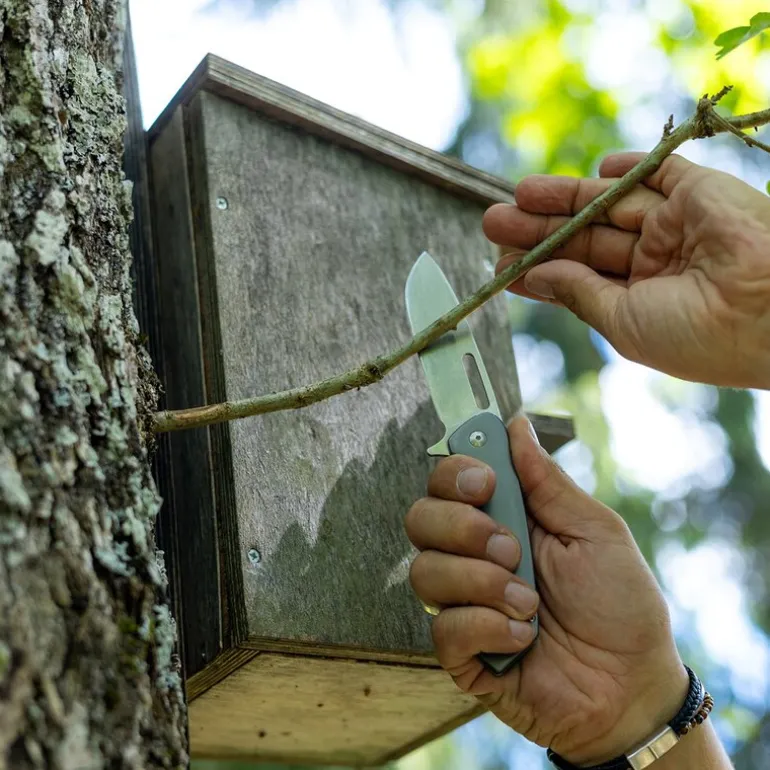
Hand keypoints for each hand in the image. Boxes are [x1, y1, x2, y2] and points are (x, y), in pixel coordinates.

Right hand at [405, 415, 687, 763]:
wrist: (632, 687)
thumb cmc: (621, 604)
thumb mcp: (594, 531)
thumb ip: (547, 482)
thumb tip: (515, 425)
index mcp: (502, 519)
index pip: (446, 481)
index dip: (453, 473)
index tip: (485, 484)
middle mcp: (472, 557)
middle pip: (420, 518)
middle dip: (462, 529)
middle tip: (512, 549)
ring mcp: (464, 604)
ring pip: (424, 573)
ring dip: (481, 584)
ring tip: (528, 604)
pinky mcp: (461, 653)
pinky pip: (443, 630)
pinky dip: (486, 628)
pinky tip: (523, 638)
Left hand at [483, 153, 769, 388]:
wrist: (769, 312)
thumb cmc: (694, 334)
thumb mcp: (621, 321)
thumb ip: (578, 293)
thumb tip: (534, 275)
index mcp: (642, 300)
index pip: (578, 276)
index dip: (539, 267)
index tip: (498, 264)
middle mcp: (658, 262)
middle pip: (586, 237)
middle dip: (539, 229)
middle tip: (492, 221)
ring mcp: (680, 226)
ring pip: (610, 204)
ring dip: (565, 197)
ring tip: (518, 194)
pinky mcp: (702, 193)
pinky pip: (661, 173)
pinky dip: (630, 169)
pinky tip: (598, 168)